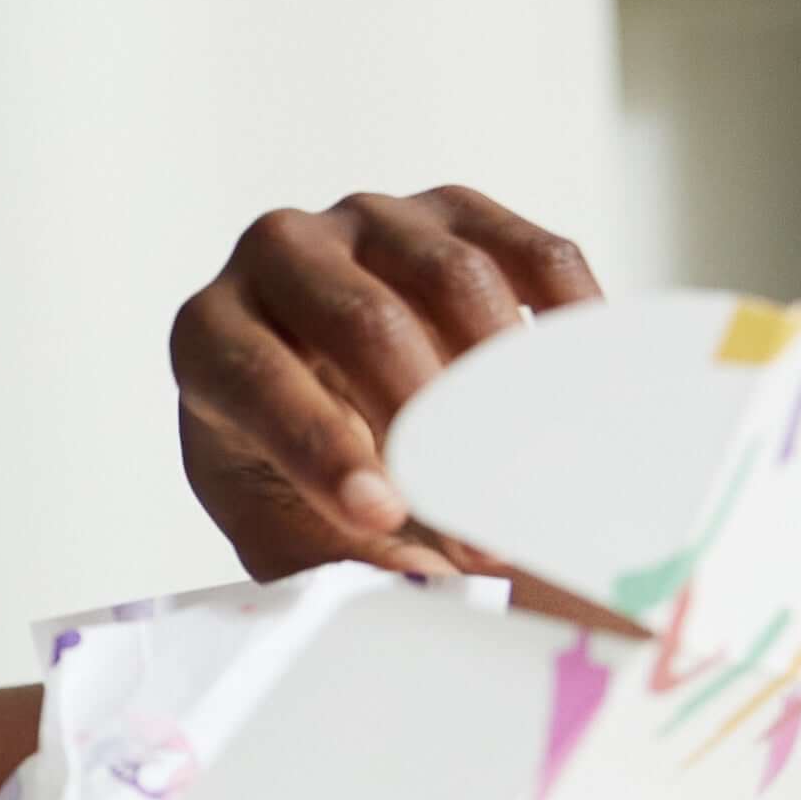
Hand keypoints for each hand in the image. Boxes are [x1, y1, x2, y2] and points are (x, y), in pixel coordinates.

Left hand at [170, 186, 601, 584]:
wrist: (330, 392)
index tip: (389, 517)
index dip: (324, 451)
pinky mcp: (455, 210)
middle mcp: (276, 254)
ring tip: (543, 471)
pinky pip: (531, 253)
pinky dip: (571, 322)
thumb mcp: (285, 527)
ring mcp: (369, 220)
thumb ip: (332, 564)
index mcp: (209, 334)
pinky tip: (591, 390)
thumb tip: (422, 589)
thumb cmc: (293, 468)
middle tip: (487, 518)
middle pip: (364, 321)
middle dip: (435, 428)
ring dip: (509, 385)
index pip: (256, 379)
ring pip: (455, 279)